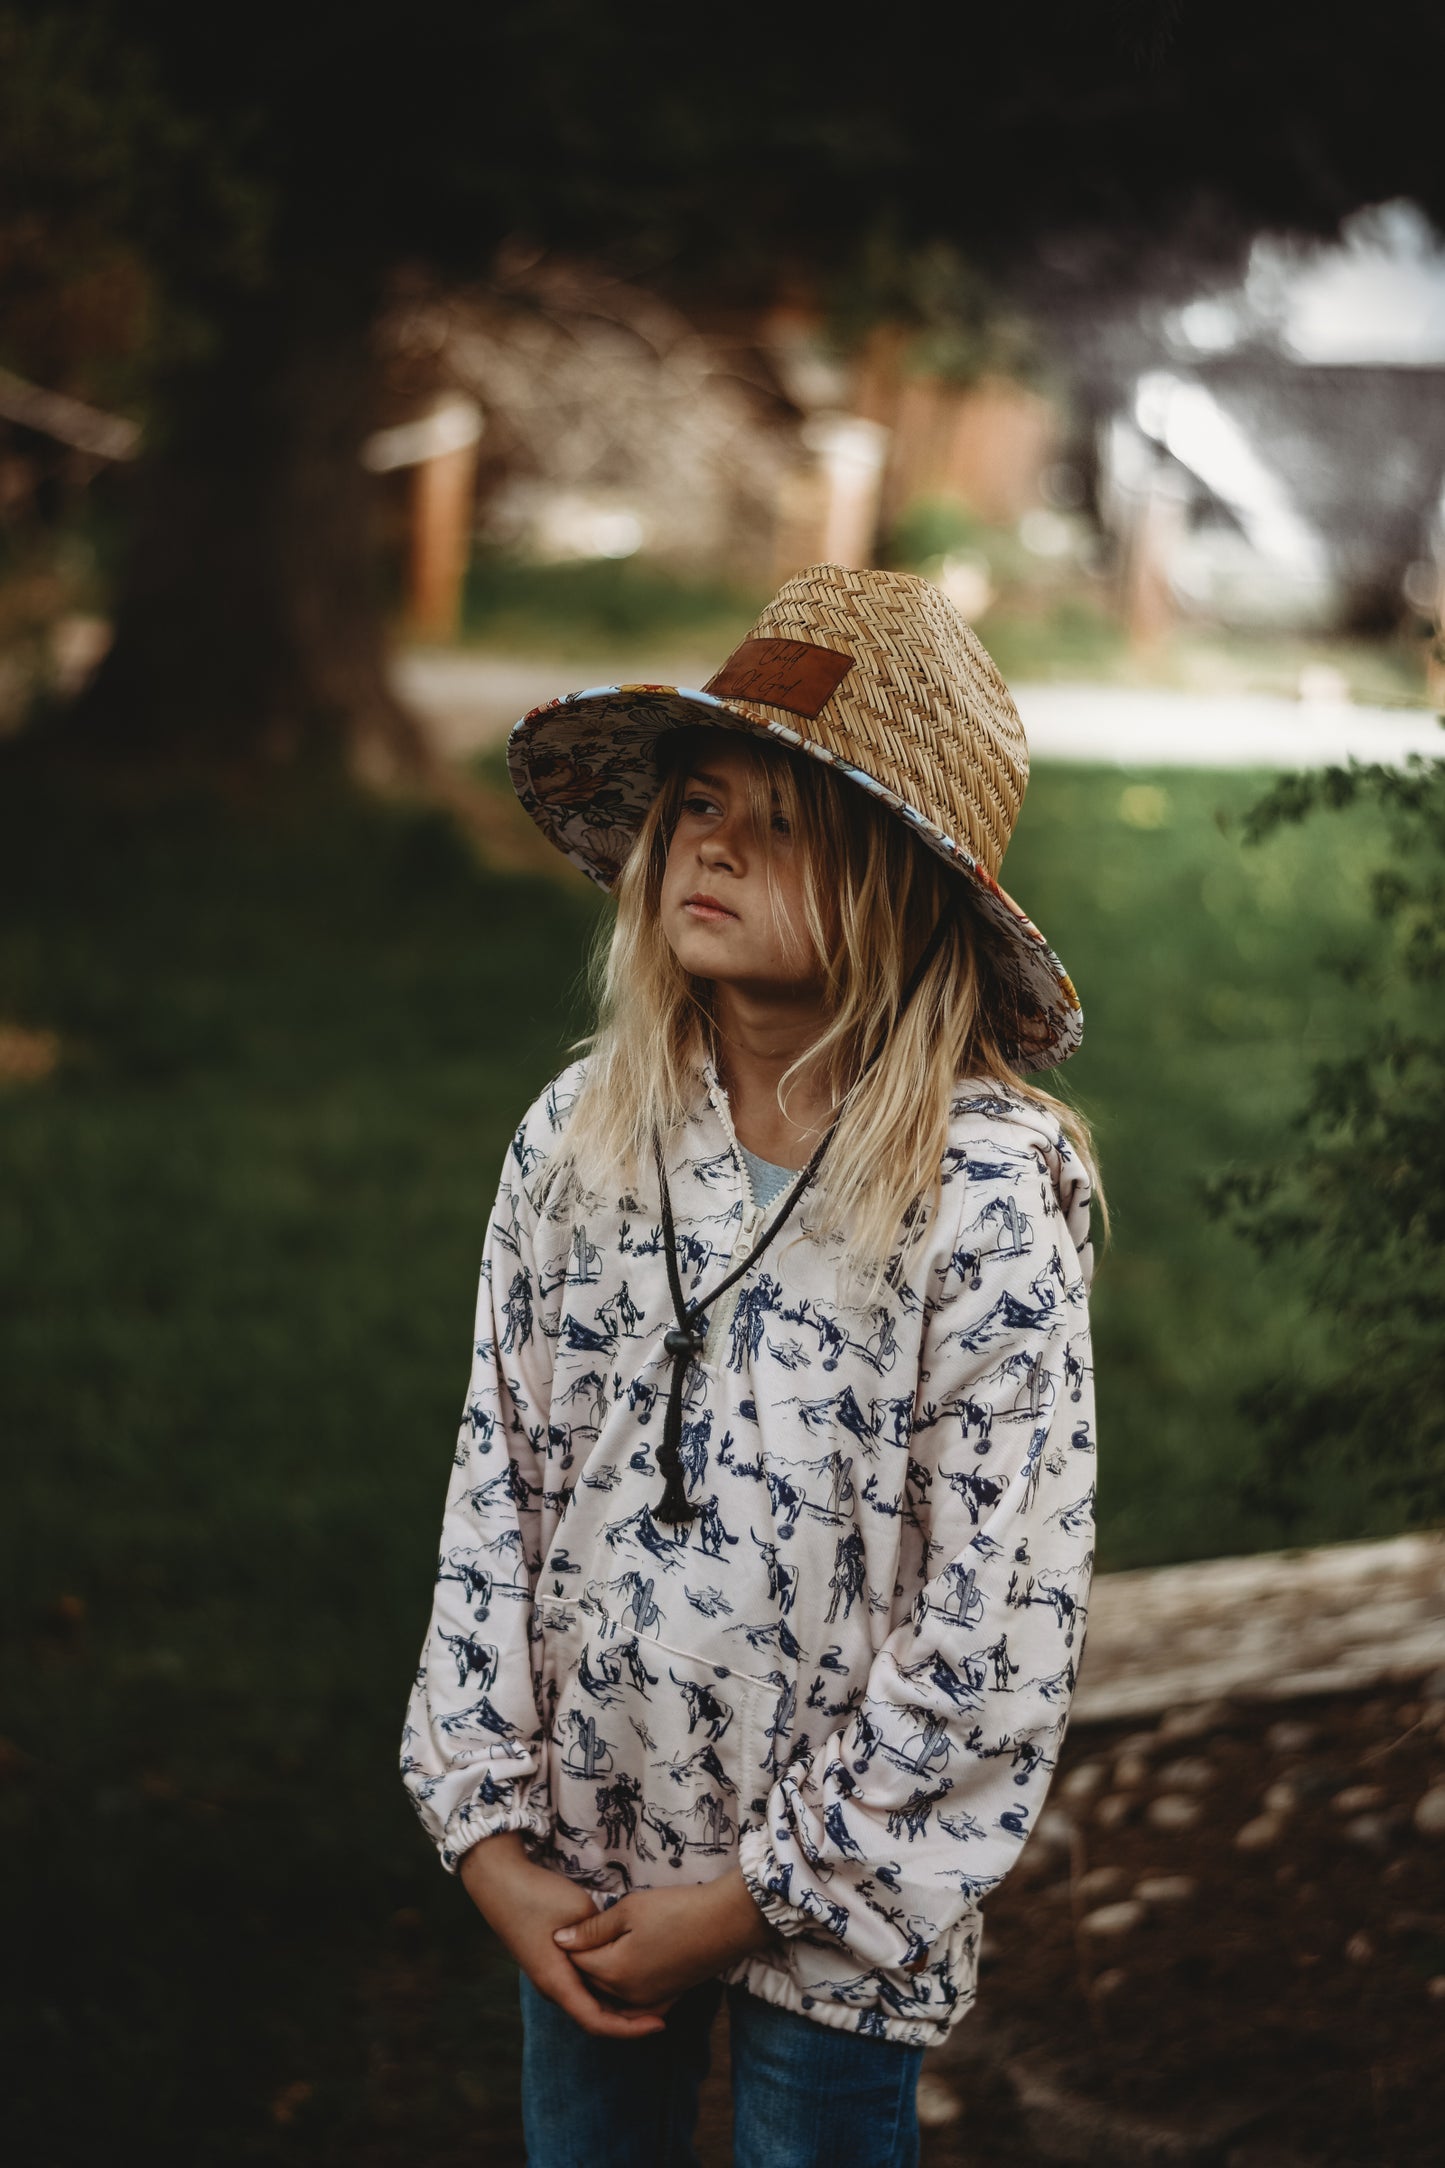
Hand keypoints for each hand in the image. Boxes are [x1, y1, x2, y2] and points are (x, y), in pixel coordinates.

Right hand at [460, 1831, 668, 2039]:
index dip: (630, 2028)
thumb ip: (602, 1937)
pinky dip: (605, 1986)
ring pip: (589, 2001)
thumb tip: (625, 1951)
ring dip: (618, 2002)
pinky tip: (625, 1972)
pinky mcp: (550, 1962)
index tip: (660, 2024)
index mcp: (557, 1982)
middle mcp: (552, 1987)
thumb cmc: (538, 1896)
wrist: (499, 1880)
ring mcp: (550, 1975)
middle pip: (595, 2016)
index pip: (597, 2022)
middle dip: (629, 2018)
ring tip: (651, 1993)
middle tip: (664, 2007)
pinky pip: (582, 1984)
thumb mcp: (579, 1913)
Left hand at [554, 1872, 776, 2007]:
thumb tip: (559, 1940)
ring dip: (602, 1974)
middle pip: (592, 1981)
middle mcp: (629, 1996)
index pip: (576, 1962)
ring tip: (605, 1943)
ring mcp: (649, 2000)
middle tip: (586, 1928)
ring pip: (611, 1993)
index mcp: (615, 1972)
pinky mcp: (667, 1998)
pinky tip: (625, 1969)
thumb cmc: (677, 1909)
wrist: (727, 1923)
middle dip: (583, 1959)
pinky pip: (634, 2005)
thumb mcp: (630, 1909)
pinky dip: (623, 1992)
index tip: (572, 1917)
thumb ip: (593, 1929)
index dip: (570, 1940)